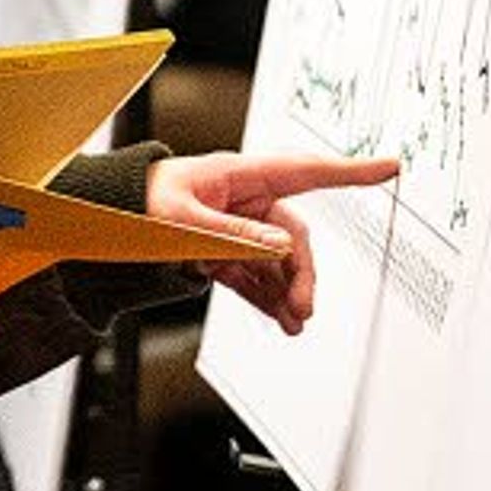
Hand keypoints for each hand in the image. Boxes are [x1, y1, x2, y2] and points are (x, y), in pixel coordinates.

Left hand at [146, 150, 400, 334]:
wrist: (102, 224)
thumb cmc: (135, 205)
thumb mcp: (180, 220)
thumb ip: (232, 235)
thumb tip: (279, 247)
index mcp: (238, 177)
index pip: (305, 172)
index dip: (349, 172)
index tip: (388, 168)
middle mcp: (244, 202)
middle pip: (292, 236)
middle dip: (302, 272)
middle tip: (303, 306)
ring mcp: (236, 229)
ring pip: (277, 262)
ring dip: (287, 292)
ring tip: (293, 322)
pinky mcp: (224, 254)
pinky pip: (255, 277)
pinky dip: (268, 298)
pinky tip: (281, 319)